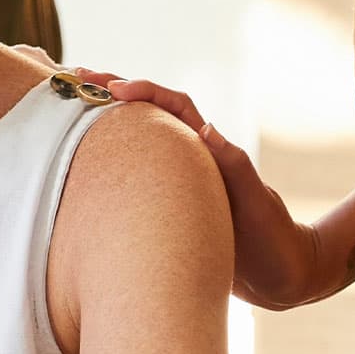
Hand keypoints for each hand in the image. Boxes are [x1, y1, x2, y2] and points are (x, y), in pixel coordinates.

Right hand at [60, 70, 321, 308]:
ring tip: (69, 110)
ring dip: (108, 120)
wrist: (285, 276)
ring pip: (139, 140)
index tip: (112, 89)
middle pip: (149, 112)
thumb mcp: (257, 202)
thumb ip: (235, 166)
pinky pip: (137, 172)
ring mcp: (181, 179)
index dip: (144, 91)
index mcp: (211, 150)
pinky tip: (85, 165)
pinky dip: (112, 159)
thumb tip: (208, 129)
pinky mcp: (173, 203)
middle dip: (113, 90)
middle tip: (74, 77)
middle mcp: (193, 158)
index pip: (174, 106)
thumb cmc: (274, 239)